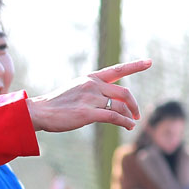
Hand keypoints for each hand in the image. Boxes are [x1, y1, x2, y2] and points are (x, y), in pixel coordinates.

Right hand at [26, 59, 150, 131]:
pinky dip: (124, 122)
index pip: (117, 70)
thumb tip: (112, 102)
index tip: (149, 62)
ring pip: (120, 106)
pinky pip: (114, 117)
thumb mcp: (76, 91)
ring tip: (132, 123)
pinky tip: (128, 126)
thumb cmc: (56, 104)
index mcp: (89, 78)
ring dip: (130, 116)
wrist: (38, 112)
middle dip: (134, 104)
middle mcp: (92, 86)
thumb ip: (93, 92)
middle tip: (136, 114)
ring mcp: (90, 99)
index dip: (135, 65)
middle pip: (124, 92)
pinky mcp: (88, 114)